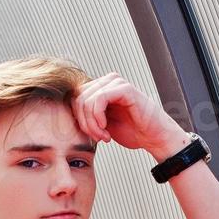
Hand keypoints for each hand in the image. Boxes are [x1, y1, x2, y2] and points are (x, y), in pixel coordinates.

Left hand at [71, 71, 188, 157]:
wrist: (154, 137)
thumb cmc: (132, 131)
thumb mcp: (101, 123)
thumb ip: (86, 114)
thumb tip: (64, 113)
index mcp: (100, 88)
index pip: (74, 98)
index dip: (77, 119)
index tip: (91, 135)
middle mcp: (107, 81)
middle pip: (77, 98)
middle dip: (83, 123)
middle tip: (97, 137)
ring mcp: (116, 83)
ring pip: (86, 100)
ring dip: (91, 124)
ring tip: (103, 136)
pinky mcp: (125, 89)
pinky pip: (99, 99)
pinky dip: (98, 118)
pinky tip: (106, 129)